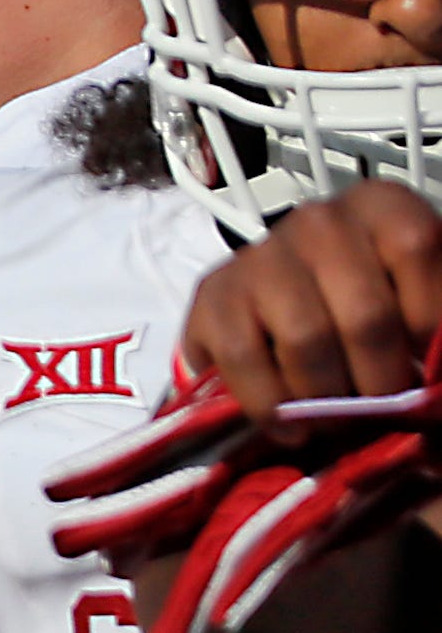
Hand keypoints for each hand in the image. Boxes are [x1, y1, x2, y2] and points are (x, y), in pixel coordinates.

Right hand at [184, 181, 441, 422]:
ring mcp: (260, 255)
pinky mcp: (212, 293)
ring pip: (305, 340)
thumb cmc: (369, 302)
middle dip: (378, 379)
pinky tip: (290, 426)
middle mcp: (319, 221)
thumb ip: (431, 327)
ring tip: (334, 419)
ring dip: (325, 397)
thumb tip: (431, 381)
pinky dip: (270, 405)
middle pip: (363, 313)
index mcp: (380, 206)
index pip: (414, 248)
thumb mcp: (417, 296)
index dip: (426, 318)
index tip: (426, 363)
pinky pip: (242, 358)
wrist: (286, 306)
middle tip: (379, 408)